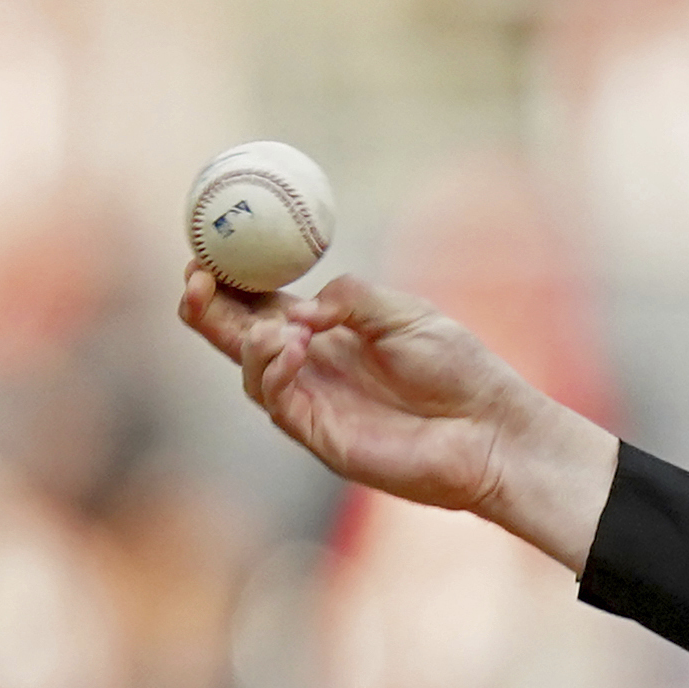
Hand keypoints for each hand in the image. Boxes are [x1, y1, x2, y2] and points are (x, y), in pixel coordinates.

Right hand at [176, 269, 618, 572]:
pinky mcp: (321, 436)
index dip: (225, 280)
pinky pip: (276, 402)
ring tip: (280, 330)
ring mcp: (313, 403)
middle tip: (194, 279)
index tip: (205, 251)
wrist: (493, 429)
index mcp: (326, 331)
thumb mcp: (404, 313)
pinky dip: (271, 372)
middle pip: (234, 337)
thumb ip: (350, 298)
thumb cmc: (460, 369)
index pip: (258, 303)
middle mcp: (310, 366)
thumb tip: (297, 308)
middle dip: (204, 308)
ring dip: (249, 342)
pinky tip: (290, 350)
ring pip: (248, 371)